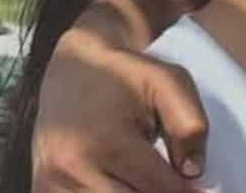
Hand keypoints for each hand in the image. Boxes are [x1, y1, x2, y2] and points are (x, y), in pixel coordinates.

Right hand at [32, 26, 207, 191]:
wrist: (73, 66)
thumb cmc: (128, 74)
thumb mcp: (170, 83)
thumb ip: (189, 125)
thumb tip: (193, 173)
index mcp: (108, 142)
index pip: (160, 187)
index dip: (187, 192)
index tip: (203, 189)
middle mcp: (73, 169)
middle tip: (178, 185)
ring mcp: (52, 183)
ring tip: (151, 180)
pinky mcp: (42, 187)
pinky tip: (127, 184)